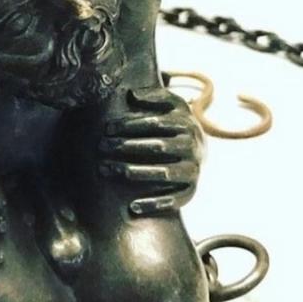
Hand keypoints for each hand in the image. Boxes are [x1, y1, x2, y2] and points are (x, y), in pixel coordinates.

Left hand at [98, 88, 202, 211]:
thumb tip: (132, 94)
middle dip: (127, 147)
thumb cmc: (175, 123)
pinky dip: (156, 204)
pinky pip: (175, 199)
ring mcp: (193, 170)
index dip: (130, 124)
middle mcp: (192, 147)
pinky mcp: (191, 190)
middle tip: (102, 147)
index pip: (156, 123)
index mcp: (186, 124)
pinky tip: (133, 207)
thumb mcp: (172, 104)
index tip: (107, 128)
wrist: (200, 149)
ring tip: (110, 170)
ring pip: (165, 173)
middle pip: (158, 147)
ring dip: (136, 172)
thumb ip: (155, 96)